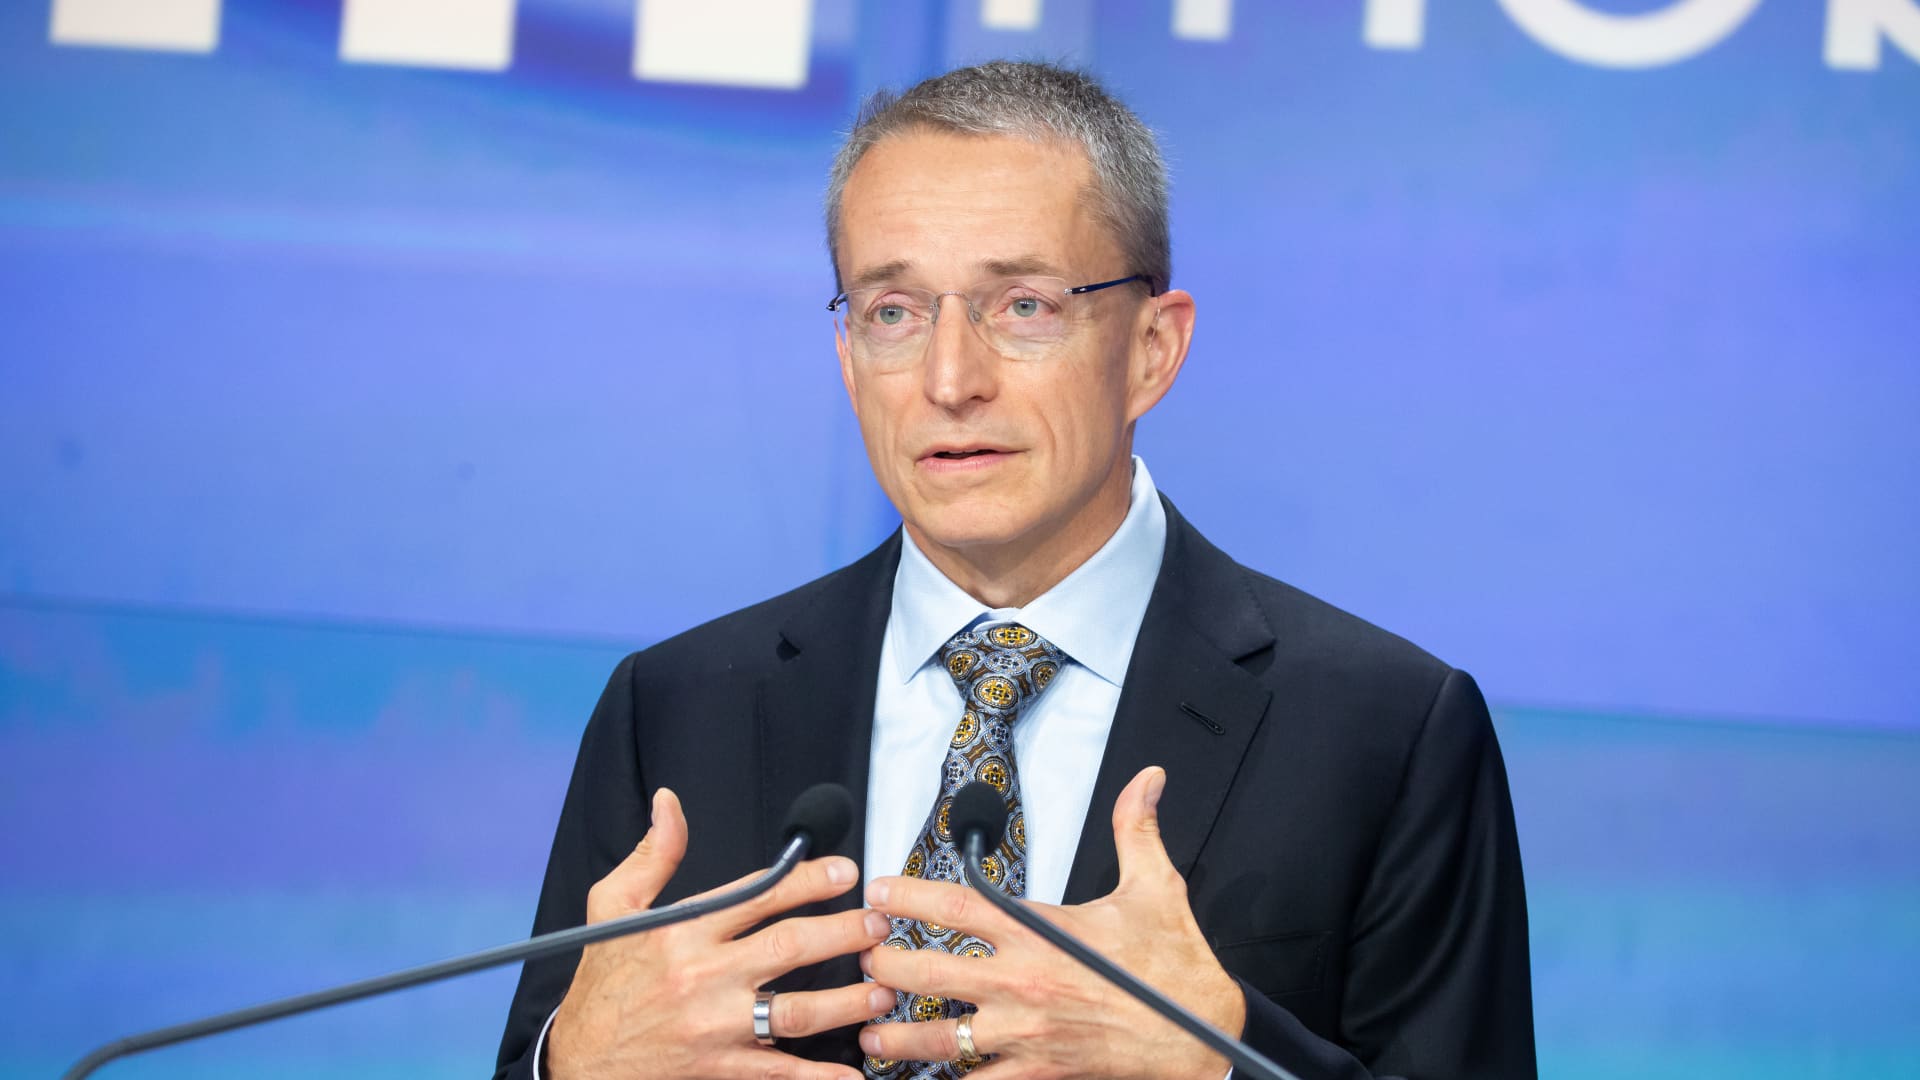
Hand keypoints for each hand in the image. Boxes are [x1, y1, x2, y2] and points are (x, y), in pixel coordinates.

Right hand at [548, 788, 893, 1079]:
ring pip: (794, 1011)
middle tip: (880, 925)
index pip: (756, 897)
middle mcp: (702, 978)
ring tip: (883, 990)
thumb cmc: (602, 980)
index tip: (845, 870)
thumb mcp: (610, 906)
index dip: (805, 880)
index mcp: (682, 933)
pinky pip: (776, 1071)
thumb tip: (669, 802)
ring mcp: (713, 1026)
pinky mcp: (718, 1067)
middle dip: (842, 934)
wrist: (579, 1059)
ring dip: (846, 1001)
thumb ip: (652, 854)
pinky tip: (851, 1072)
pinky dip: (816, 1076)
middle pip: (787, 949)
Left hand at [857, 766, 1244, 1078]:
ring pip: (940, 1039)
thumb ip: (1135, 828)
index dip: (908, 897)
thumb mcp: (1155, 887)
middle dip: (885, 967)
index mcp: (1042, 933)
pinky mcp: (1037, 1072)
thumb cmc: (1175, 968)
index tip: (879, 890)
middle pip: (928, 974)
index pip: (957, 907)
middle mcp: (1024, 983)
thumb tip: (1146, 779)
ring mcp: (1025, 1033)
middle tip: (864, 961)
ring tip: (870, 1034)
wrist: (1204, 1038)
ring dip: (897, 1038)